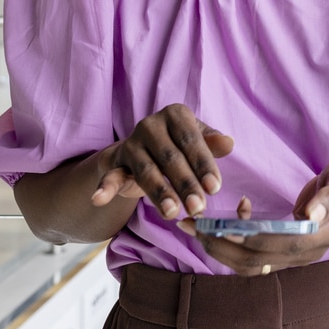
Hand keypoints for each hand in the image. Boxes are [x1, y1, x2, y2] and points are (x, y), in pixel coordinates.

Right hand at [91, 103, 233, 219]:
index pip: (191, 141)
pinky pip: (111, 175)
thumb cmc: (178, 145)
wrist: (142, 149)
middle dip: (185, 185)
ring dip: (160, 193)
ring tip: (173, 213)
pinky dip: (105, 188)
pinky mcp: (115, 162)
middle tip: (198, 207)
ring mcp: (131, 143)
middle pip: (170, 158)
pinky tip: (99, 199)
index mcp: (176, 115)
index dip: (203, 165)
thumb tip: (229, 143)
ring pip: (147, 171)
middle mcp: (151, 125)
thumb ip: (211, 143)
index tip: (214, 188)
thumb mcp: (196, 142)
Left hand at [176, 156, 328, 276]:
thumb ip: (328, 197)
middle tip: (191, 225)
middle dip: (221, 245)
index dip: (249, 239)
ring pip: (250, 264)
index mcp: (321, 237)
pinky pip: (253, 254)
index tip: (220, 227)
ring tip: (194, 227)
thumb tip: (308, 216)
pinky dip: (234, 240)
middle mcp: (305, 254)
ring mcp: (293, 256)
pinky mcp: (283, 250)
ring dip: (219, 248)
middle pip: (257, 261)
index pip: (280, 246)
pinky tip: (234, 212)